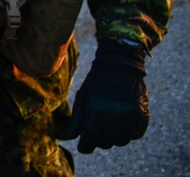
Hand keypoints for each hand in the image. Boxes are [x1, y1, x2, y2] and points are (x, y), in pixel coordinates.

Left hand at [57, 39, 148, 153]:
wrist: (119, 64)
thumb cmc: (96, 80)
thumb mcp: (82, 97)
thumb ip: (77, 119)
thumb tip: (70, 136)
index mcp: (97, 112)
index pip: (90, 141)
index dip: (86, 146)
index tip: (84, 147)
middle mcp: (115, 117)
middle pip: (106, 143)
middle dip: (98, 140)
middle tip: (95, 132)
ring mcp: (131, 117)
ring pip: (121, 141)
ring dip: (114, 138)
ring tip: (108, 127)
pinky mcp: (142, 115)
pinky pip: (136, 135)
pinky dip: (128, 134)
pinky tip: (122, 125)